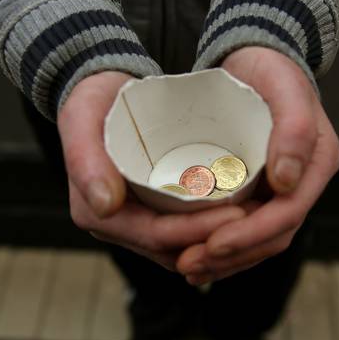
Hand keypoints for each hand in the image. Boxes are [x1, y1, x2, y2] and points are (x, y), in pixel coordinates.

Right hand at [58, 71, 245, 270]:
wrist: (97, 92)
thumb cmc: (90, 101)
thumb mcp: (81, 120)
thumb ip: (85, 161)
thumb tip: (105, 206)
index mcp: (95, 211)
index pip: (155, 235)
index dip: (197, 231)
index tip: (238, 214)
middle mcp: (114, 224)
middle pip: (172, 247)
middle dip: (215, 237)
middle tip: (257, 216)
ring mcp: (132, 220)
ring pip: (181, 245)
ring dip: (216, 236)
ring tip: (255, 215)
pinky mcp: (149, 210)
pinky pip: (183, 230)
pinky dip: (209, 225)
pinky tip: (239, 209)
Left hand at [176, 47, 338, 283]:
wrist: (258, 58)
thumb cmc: (272, 69)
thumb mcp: (285, 88)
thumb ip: (294, 129)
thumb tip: (287, 182)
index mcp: (317, 164)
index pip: (287, 214)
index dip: (250, 236)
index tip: (212, 245)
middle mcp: (302, 183)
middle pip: (272, 237)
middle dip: (232, 256)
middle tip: (188, 265)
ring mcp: (281, 189)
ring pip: (258, 239)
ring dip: (224, 260)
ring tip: (186, 268)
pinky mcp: (259, 189)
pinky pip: (244, 226)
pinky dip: (221, 244)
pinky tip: (193, 251)